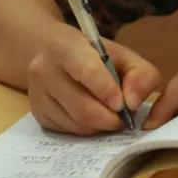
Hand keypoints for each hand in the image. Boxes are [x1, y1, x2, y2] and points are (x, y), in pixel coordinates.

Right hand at [27, 27, 160, 134]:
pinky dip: (86, 129)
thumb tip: (133, 103)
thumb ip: (140, 73)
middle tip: (124, 118)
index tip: (124, 105)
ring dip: (100, 126)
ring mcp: (37, 94)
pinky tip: (93, 117)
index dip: (108, 92)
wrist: (51, 53)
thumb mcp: (122, 54)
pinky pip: (67, 131)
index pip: (87, 71)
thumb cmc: (93, 54)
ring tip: (111, 116)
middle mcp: (44, 70)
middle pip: (82, 107)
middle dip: (110, 118)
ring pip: (76, 124)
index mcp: (66, 46)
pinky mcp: (38, 114)